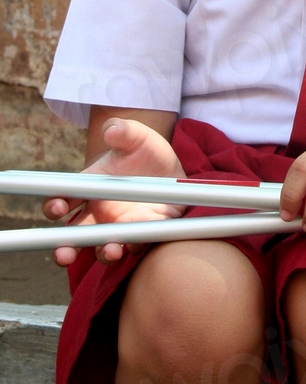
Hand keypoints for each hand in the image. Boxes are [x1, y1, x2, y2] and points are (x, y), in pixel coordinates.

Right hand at [44, 117, 186, 265]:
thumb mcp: (137, 136)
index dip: (54, 205)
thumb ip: (123, 131)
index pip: (62, 200)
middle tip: (63, 253)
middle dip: (64, 248)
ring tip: (110, 250)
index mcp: (89, 189)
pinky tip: (137, 246)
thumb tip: (111, 130)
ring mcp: (120, 227)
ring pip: (102, 248)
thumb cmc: (147, 152)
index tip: (56, 208)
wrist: (174, 169)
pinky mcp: (144, 235)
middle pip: (74, 236)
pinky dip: (134, 249)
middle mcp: (99, 214)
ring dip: (103, 253)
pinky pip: (135, 247)